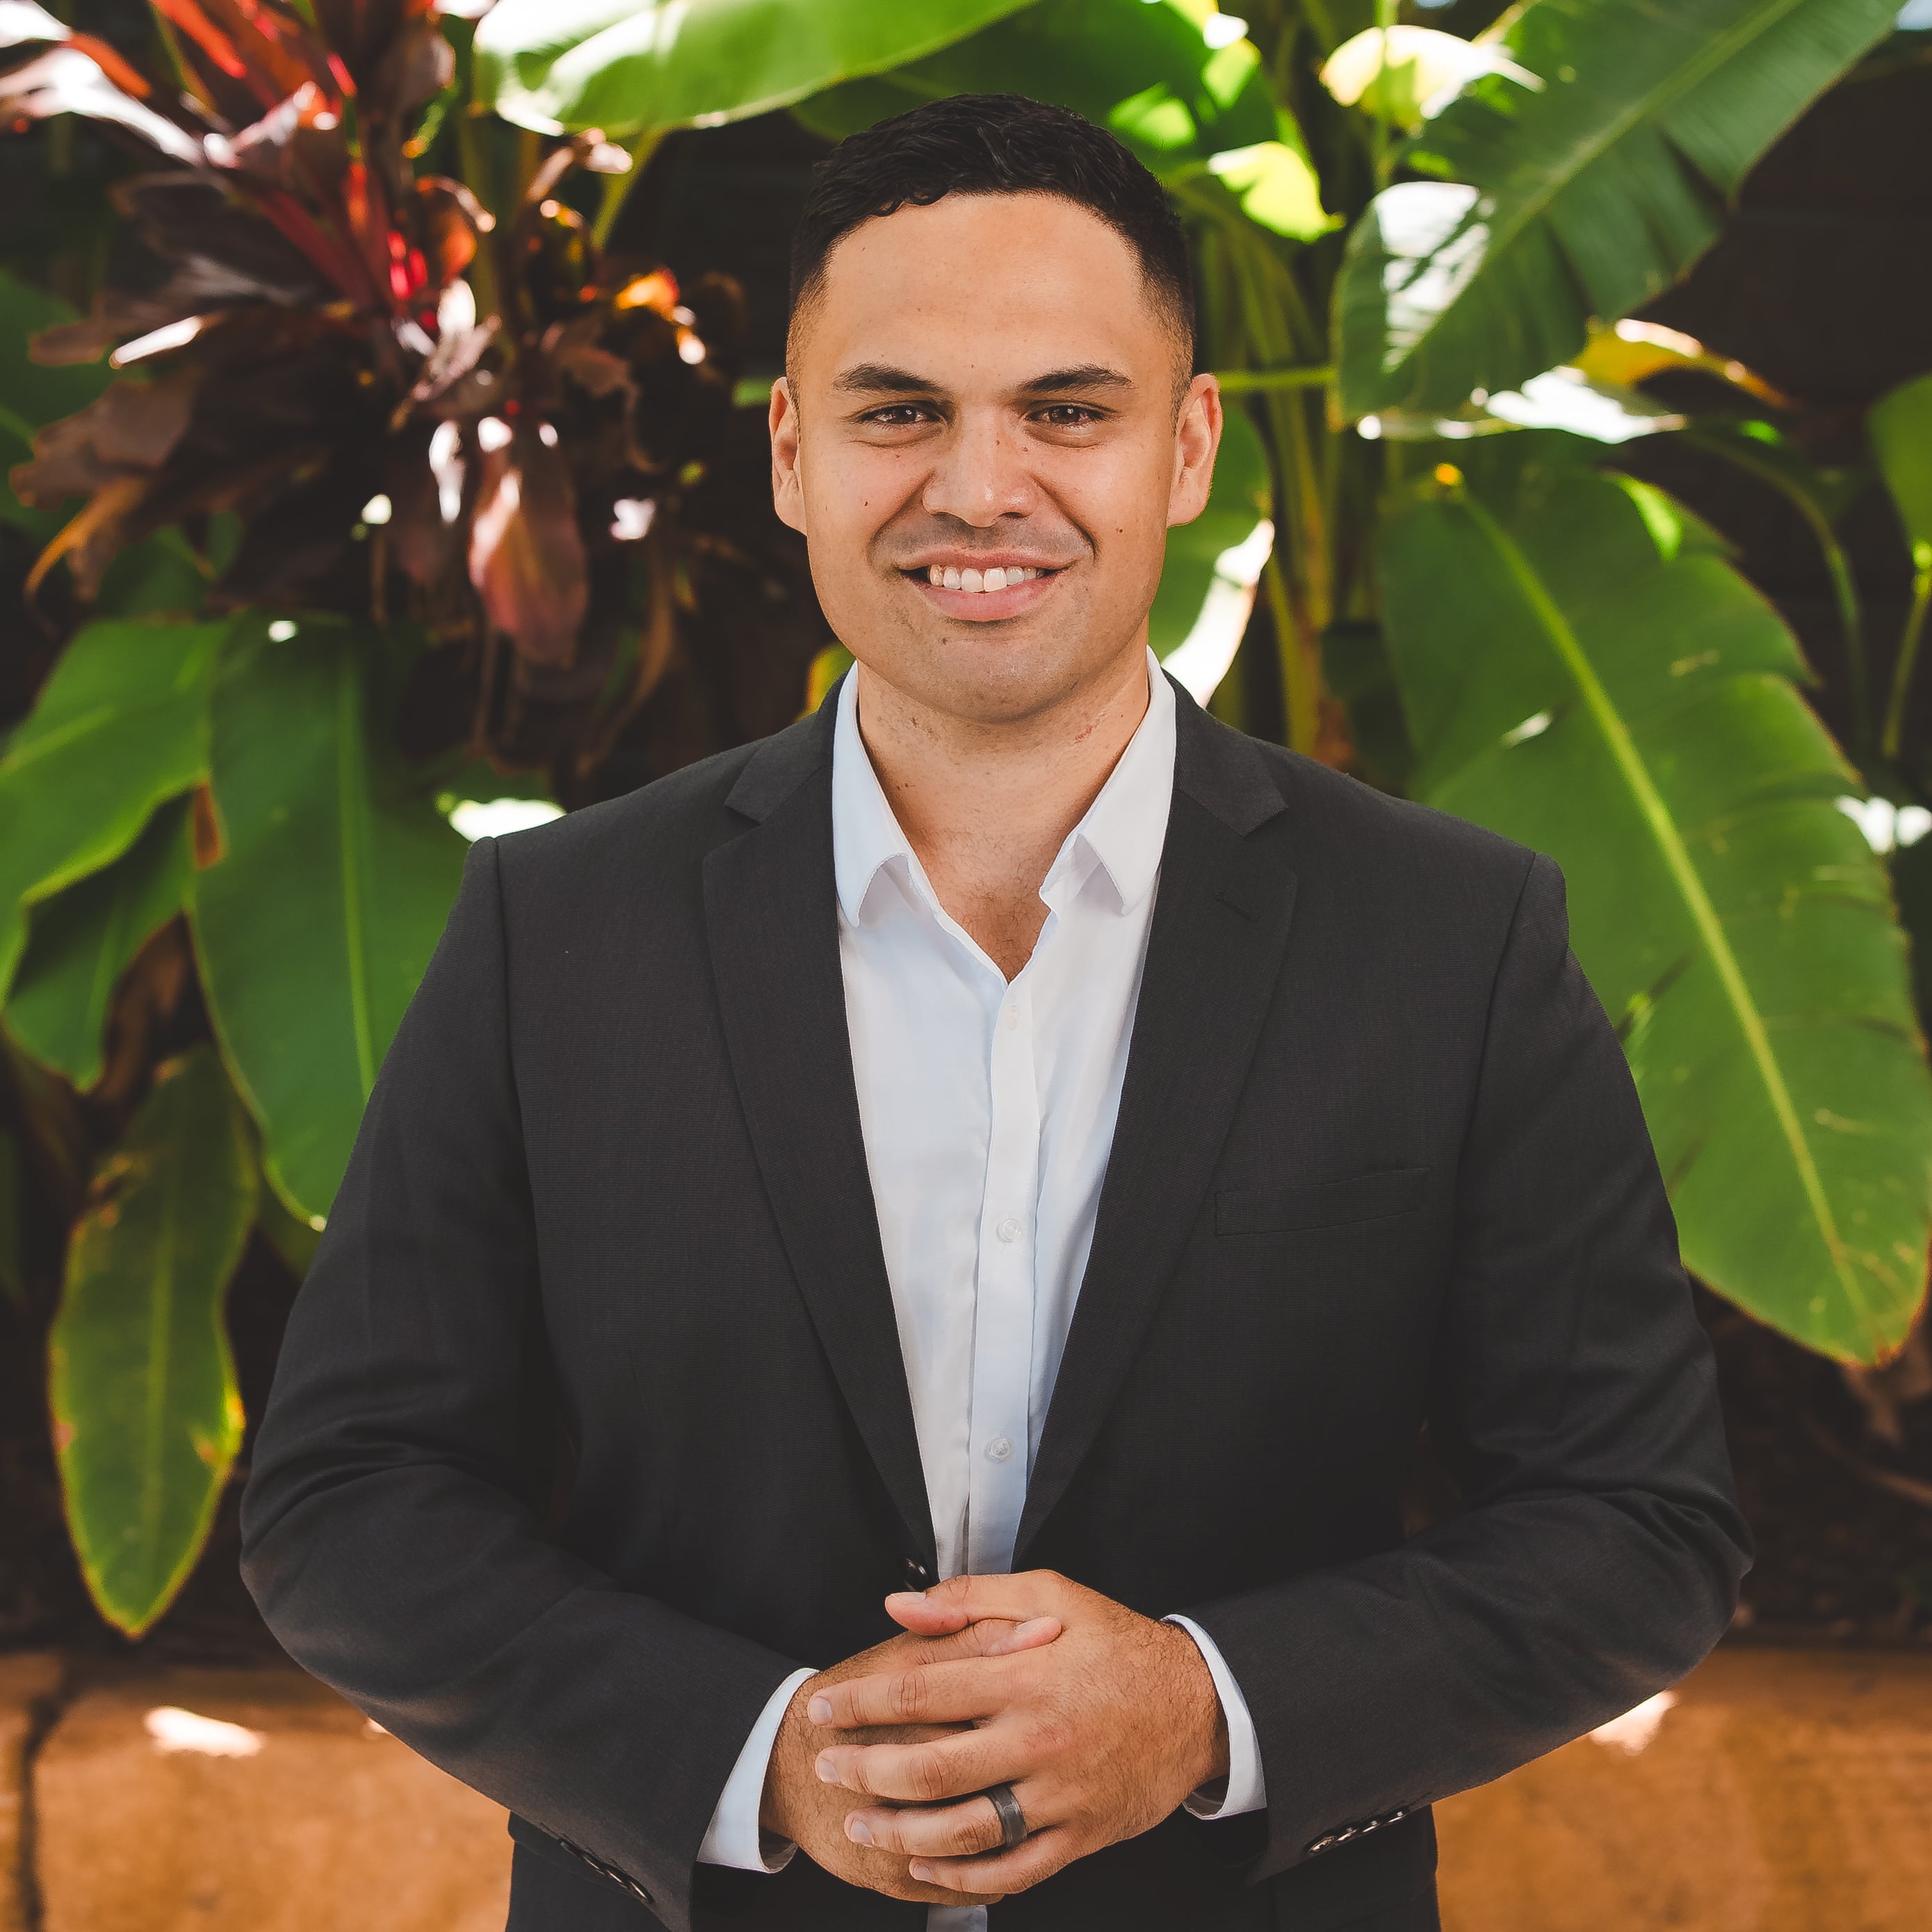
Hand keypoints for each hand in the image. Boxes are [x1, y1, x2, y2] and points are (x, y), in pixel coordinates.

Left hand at [806, 1571, 1226, 1896]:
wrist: (1199, 1704)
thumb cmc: (1119, 1643)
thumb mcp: (1052, 1593)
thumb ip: (971, 1597)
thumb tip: (900, 1606)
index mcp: (1026, 1675)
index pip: (922, 1689)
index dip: (862, 1702)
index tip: (824, 1707)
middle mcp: (1039, 1738)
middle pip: (930, 1767)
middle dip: (866, 1771)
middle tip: (829, 1768)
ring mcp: (1060, 1794)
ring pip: (963, 1828)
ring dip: (900, 1831)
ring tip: (862, 1822)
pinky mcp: (1080, 1835)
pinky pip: (1011, 1868)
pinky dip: (961, 1874)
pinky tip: (924, 1862)